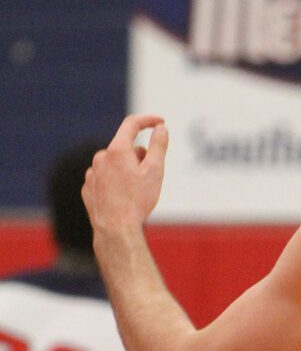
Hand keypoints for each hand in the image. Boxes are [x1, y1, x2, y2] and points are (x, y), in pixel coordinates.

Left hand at [82, 114, 169, 236]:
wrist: (115, 229)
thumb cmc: (137, 201)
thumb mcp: (155, 171)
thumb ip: (159, 146)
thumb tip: (161, 128)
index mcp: (117, 150)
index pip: (132, 124)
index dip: (148, 120)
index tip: (160, 122)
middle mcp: (101, 158)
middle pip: (125, 148)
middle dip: (139, 158)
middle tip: (149, 178)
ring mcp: (92, 173)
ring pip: (115, 165)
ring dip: (126, 172)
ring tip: (134, 193)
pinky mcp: (88, 188)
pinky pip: (105, 179)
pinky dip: (115, 183)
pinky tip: (121, 199)